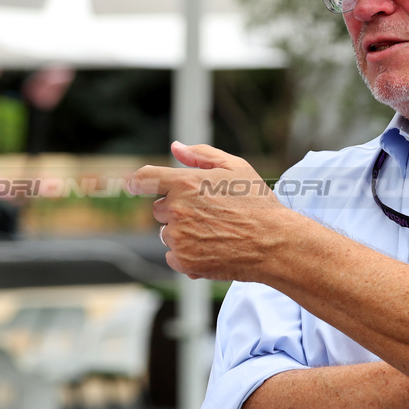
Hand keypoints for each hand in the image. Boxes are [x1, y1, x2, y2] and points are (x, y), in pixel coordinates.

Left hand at [128, 141, 287, 279]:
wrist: (274, 243)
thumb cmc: (257, 202)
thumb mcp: (235, 167)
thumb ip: (201, 154)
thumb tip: (175, 147)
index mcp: (184, 183)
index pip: (144, 178)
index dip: (136, 182)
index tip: (134, 185)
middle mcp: (176, 210)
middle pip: (158, 210)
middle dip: (176, 210)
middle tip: (206, 213)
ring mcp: (179, 238)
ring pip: (167, 234)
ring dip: (182, 233)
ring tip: (214, 232)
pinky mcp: (184, 262)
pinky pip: (173, 257)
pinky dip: (187, 255)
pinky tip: (211, 249)